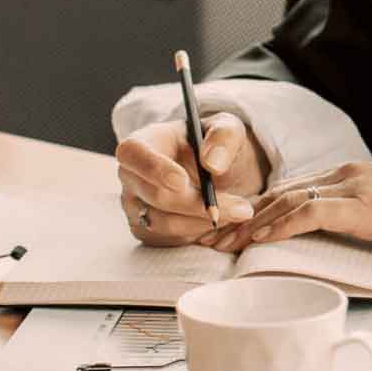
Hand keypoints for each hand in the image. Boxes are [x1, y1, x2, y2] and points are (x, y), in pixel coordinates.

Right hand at [114, 113, 269, 247]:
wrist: (216, 172)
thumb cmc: (215, 146)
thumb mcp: (228, 130)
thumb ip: (223, 137)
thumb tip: (212, 164)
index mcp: (142, 143)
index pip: (133, 154)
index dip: (155, 169)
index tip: (182, 182)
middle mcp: (130, 176)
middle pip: (155, 195)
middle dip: (198, 204)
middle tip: (241, 208)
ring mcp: (134, 205)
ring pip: (163, 223)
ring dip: (203, 221)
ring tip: (237, 212)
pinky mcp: (144, 229)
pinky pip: (167, 240)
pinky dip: (197, 234)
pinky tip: (217, 221)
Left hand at [226, 163, 371, 256]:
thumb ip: (361, 218)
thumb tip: (338, 242)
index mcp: (349, 176)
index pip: (290, 190)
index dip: (255, 208)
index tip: (228, 228)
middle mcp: (343, 174)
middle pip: (278, 193)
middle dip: (238, 216)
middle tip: (207, 237)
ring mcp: (351, 187)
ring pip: (285, 201)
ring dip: (248, 224)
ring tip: (220, 243)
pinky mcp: (361, 205)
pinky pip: (309, 214)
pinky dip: (279, 226)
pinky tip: (258, 239)